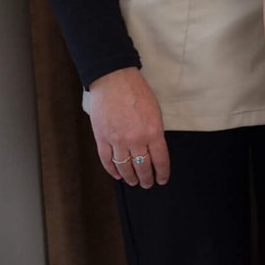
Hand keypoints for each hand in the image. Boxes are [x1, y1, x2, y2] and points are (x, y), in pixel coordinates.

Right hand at [87, 68, 168, 187]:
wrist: (114, 81)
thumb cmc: (138, 92)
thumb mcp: (156, 111)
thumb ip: (155, 132)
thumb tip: (154, 149)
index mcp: (153, 131)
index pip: (160, 159)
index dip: (162, 172)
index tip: (162, 180)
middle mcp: (136, 139)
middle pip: (142, 166)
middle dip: (146, 178)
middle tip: (148, 184)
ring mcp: (117, 140)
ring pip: (124, 167)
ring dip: (130, 177)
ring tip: (134, 182)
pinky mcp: (102, 138)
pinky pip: (107, 160)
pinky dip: (112, 170)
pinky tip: (117, 175)